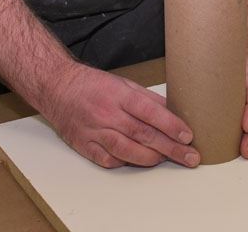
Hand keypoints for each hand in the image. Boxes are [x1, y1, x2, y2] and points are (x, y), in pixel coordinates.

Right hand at [46, 64, 200, 168]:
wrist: (57, 88)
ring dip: (151, 158)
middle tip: (190, 157)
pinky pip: (109, 161)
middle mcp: (107, 114)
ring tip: (167, 159)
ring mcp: (95, 131)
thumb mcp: (124, 83)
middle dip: (170, 148)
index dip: (171, 125)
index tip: (188, 136)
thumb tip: (173, 113)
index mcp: (119, 95)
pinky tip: (138, 161)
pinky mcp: (85, 145)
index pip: (150, 112)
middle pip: (143, 134)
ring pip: (127, 151)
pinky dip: (126, 163)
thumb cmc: (93, 85)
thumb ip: (148, 99)